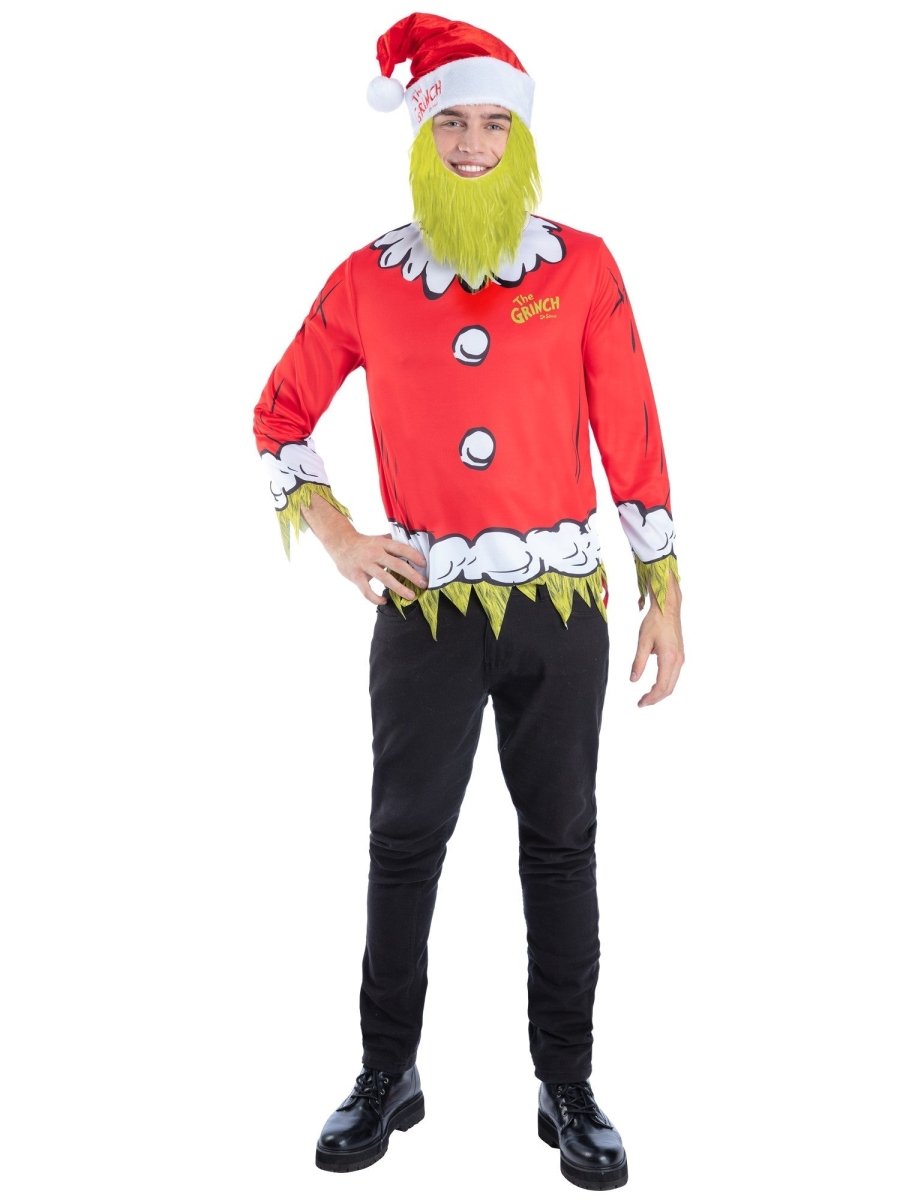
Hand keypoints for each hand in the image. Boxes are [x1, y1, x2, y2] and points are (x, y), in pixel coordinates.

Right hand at [299, 491, 427, 603]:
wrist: (340, 543)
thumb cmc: (363, 543)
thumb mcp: (378, 539)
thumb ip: (393, 542)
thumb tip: (412, 542)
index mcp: (382, 543)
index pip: (401, 548)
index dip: (414, 555)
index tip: (425, 564)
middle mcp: (374, 553)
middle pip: (396, 564)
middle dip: (412, 575)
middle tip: (424, 584)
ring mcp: (365, 565)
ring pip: (384, 578)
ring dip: (399, 588)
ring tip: (411, 596)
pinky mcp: (356, 576)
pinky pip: (366, 590)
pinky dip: (375, 598)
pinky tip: (384, 601)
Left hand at [630, 572, 684, 706]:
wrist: (668, 607)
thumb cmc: (655, 622)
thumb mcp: (643, 642)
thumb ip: (638, 662)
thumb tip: (633, 680)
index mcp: (669, 658)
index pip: (661, 686)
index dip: (651, 698)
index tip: (640, 703)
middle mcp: (678, 660)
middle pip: (669, 688)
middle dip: (655, 698)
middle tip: (641, 703)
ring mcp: (681, 658)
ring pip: (672, 683)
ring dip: (660, 692)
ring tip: (646, 696)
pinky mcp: (679, 655)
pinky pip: (673, 675)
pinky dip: (664, 684)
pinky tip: (654, 684)